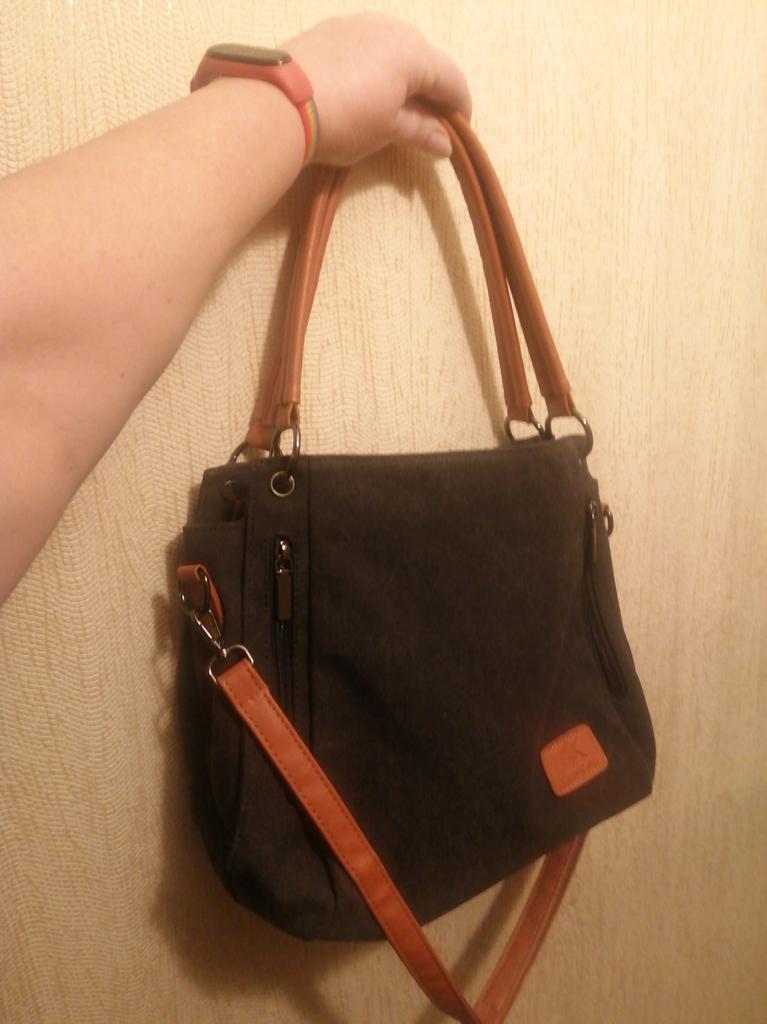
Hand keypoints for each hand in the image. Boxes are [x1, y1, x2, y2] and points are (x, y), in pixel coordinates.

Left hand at [280, 12, 471, 165]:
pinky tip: (361, 91)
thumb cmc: (346, 119)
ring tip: (393, 107)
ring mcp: (357, 24)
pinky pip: (364, 47)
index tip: (458, 131)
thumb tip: (444, 143)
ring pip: (392, 50)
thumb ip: (419, 132)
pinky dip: (374, 68)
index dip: (460, 107)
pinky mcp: (328, 29)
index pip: (451, 78)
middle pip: (423, 60)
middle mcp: (390, 28)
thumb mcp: (387, 131)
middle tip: (426, 122)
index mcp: (414, 53)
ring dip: (401, 77)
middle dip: (430, 90)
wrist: (280, 103)